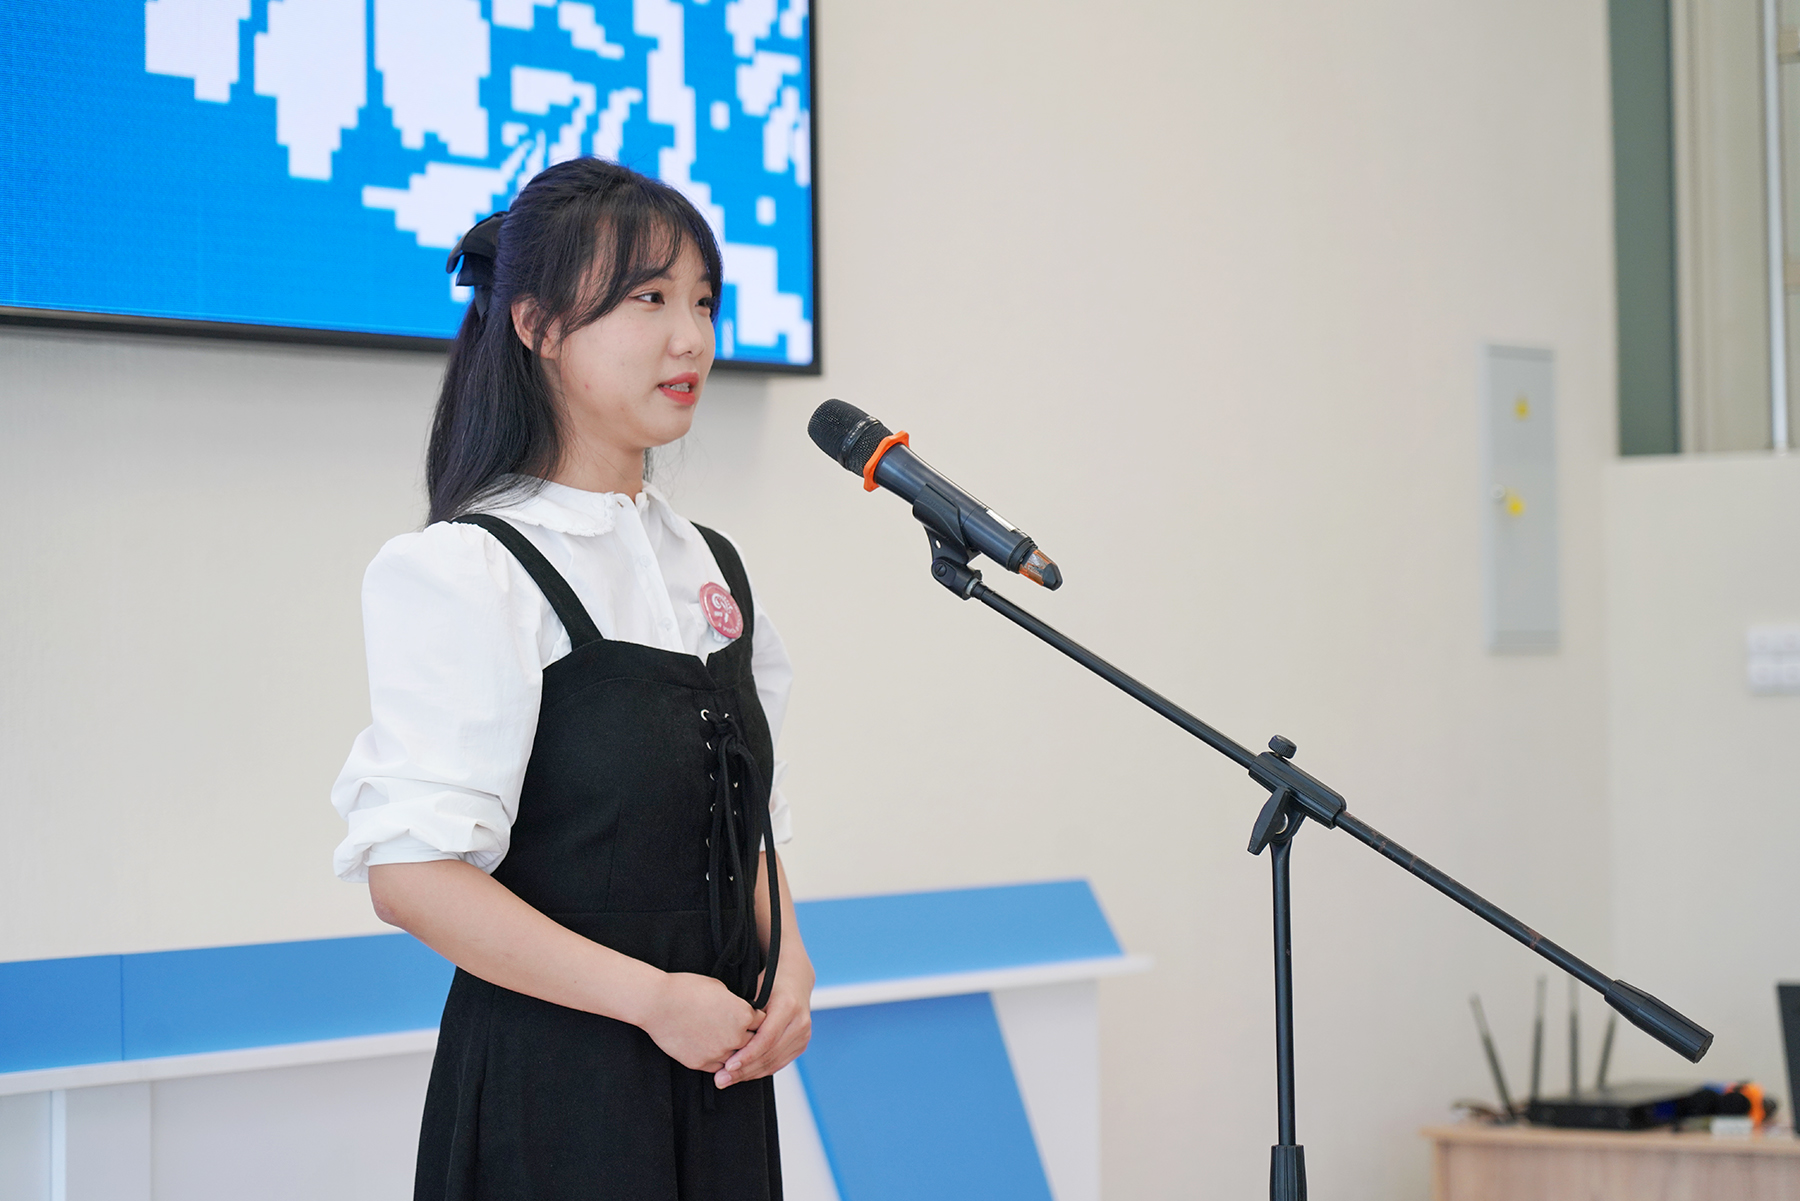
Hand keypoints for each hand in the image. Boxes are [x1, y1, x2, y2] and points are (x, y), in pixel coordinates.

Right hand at [640, 972, 761, 1072]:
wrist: (658, 1003)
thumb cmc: (687, 989)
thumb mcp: (720, 988)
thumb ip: (736, 1004)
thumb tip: (741, 1011)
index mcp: (744, 1015)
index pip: (762, 1022)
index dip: (756, 1019)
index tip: (751, 1017)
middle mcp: (736, 1037)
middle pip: (753, 1043)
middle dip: (748, 1037)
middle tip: (740, 1032)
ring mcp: (719, 1053)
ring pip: (737, 1058)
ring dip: (734, 1052)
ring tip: (723, 1040)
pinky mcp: (701, 1064)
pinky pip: (718, 1067)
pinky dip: (717, 1060)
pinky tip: (710, 1048)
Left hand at [714, 960, 813, 1087]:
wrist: (795, 978)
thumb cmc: (769, 980)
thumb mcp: (755, 988)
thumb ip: (744, 1011)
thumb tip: (721, 1033)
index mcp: (788, 1006)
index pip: (766, 1039)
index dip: (746, 1055)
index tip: (727, 1066)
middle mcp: (800, 1022)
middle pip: (769, 1054)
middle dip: (744, 1070)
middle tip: (722, 1079)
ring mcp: (803, 1035)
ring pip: (774, 1063)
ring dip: (750, 1074)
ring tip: (727, 1080)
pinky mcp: (802, 1044)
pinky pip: (779, 1063)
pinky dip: (760, 1070)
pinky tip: (742, 1074)